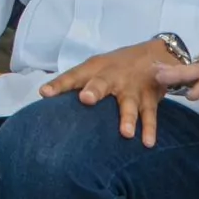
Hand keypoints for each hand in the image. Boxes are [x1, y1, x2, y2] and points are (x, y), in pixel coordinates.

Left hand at [40, 38, 174, 145]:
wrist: (154, 55)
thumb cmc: (113, 67)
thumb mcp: (93, 69)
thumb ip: (72, 83)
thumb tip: (45, 97)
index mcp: (93, 69)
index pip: (72, 76)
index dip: (58, 84)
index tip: (45, 93)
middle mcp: (112, 77)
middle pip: (101, 83)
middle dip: (94, 90)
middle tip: (86, 99)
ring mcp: (132, 89)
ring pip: (129, 103)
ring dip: (127, 118)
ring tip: (126, 133)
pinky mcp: (149, 99)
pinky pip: (149, 115)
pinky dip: (150, 129)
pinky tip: (147, 143)